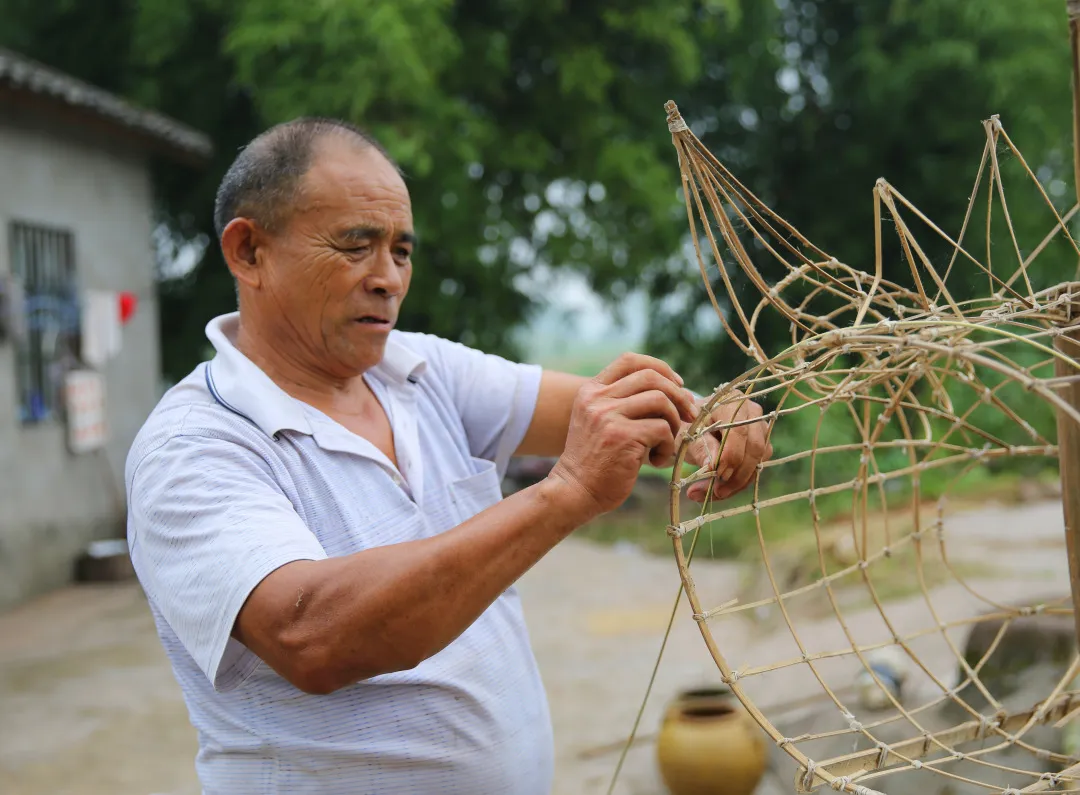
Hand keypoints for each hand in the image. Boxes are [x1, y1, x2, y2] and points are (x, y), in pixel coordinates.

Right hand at [547, 353, 696, 518]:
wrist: (574, 491)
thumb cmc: (595, 460)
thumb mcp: (598, 421)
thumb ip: (621, 401)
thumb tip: (672, 386)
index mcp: (591, 390)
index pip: (630, 360)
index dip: (660, 367)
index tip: (677, 385)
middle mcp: (597, 398)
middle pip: (651, 377)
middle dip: (678, 394)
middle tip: (689, 414)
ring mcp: (607, 416)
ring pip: (660, 400)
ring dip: (674, 422)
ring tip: (665, 442)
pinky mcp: (622, 437)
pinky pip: (662, 429)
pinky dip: (668, 446)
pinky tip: (655, 461)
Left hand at [685, 390, 772, 502]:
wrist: (694, 428)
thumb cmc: (689, 428)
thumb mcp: (688, 437)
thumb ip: (702, 449)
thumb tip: (713, 468)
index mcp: (731, 402)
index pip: (739, 430)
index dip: (731, 455)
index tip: (717, 474)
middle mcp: (752, 412)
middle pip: (754, 447)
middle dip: (737, 474)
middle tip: (716, 492)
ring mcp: (760, 428)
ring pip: (759, 460)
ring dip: (739, 482)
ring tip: (714, 493)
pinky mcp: (762, 444)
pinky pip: (758, 467)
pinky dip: (741, 482)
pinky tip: (721, 490)